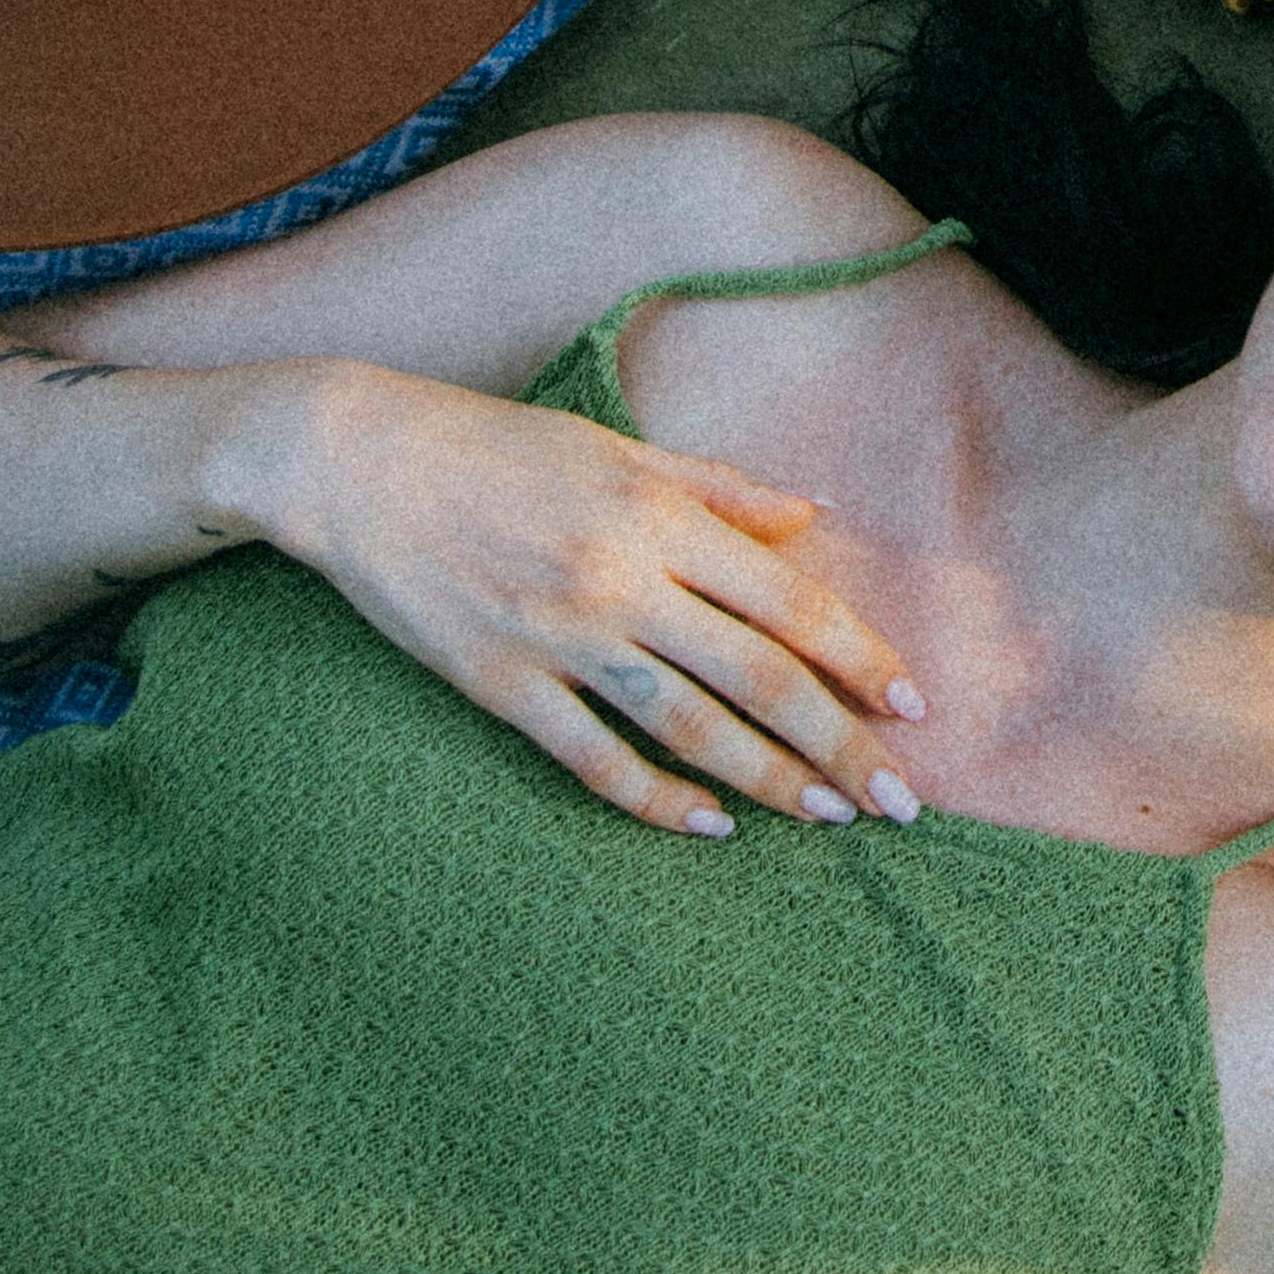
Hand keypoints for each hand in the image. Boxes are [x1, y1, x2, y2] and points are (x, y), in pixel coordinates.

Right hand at [250, 363, 924, 837]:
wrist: (360, 464)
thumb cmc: (496, 447)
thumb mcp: (616, 447)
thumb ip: (721, 487)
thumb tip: (814, 514)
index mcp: (659, 514)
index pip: (788, 599)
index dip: (858, 656)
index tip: (913, 704)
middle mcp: (621, 578)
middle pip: (756, 673)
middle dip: (838, 741)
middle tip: (899, 798)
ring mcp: (560, 637)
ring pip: (688, 725)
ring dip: (768, 779)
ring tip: (830, 817)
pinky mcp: (501, 685)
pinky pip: (593, 757)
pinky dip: (655, 799)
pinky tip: (710, 826)